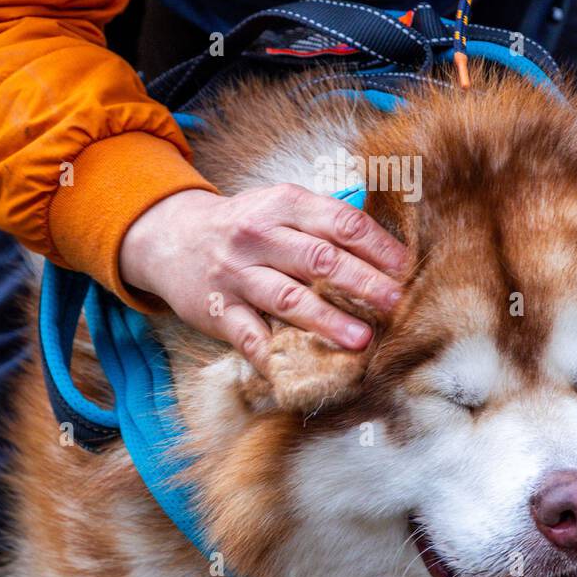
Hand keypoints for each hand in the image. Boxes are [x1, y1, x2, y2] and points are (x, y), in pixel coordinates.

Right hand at [119, 185, 408, 375]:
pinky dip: (273, 356)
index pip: (339, 223)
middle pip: (320, 259)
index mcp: (283, 205)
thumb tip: (385, 249)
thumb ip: (325, 220)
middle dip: (363, 283)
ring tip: (362, 338)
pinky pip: (249, 336)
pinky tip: (299, 371)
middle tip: (395, 303)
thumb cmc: (243, 225)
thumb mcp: (279, 205)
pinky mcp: (219, 309)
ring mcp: (238, 274)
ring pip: (289, 298)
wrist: (171, 237)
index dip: (377, 245)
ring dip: (328, 320)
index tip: (405, 268)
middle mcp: (260, 236)